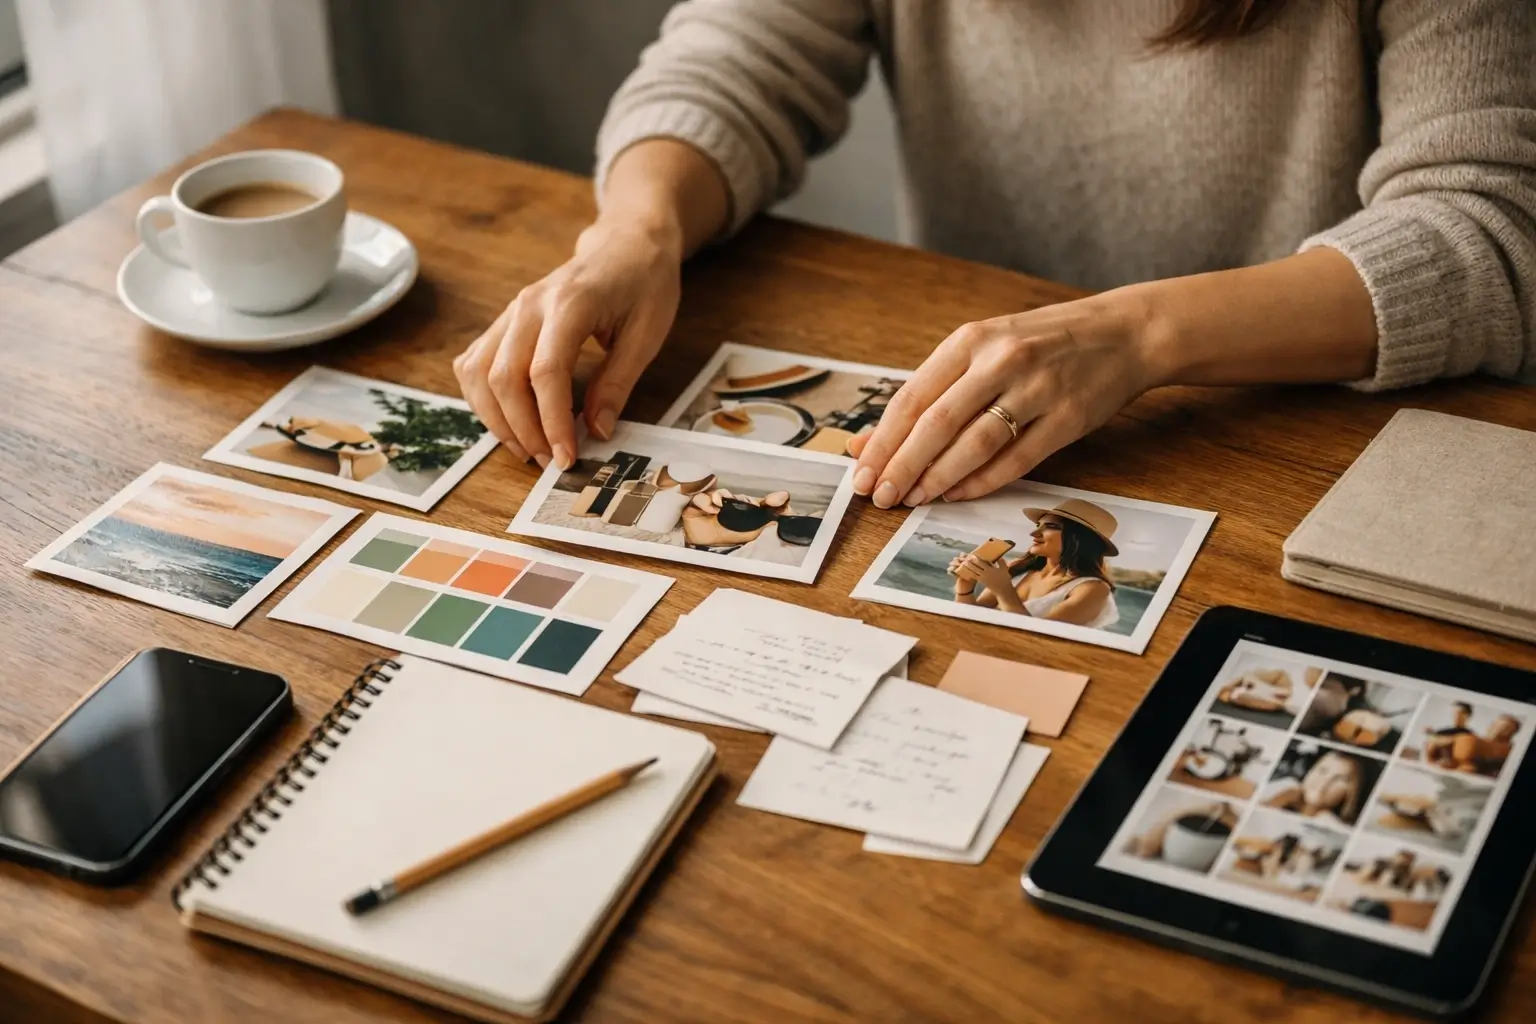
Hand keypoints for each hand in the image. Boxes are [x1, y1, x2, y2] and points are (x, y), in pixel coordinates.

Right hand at [454, 217, 681, 468]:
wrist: (627, 243)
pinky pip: (474, 362)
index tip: (566, 457)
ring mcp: (511, 311)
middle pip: (502, 376)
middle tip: (550, 461)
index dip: (551, 421)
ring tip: (528, 448)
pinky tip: (508, 420)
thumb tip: (595, 431)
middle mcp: (529, 305)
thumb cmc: (643, 283)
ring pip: (478, 372)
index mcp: (570, 304)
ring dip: (496, 419)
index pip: (545, 372)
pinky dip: (482, 398)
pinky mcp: (505, 321)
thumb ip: (618, 383)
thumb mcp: (647, 334)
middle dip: (522, 428)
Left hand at [846, 292, 1154, 505]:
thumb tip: (871, 441)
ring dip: (939, 477)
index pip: (913, 396)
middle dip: (903, 465)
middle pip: (938, 422)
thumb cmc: (1041, 345)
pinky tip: (957, 494)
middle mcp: (1002, 360)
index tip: (861, 472)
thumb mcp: (984, 350)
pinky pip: (1017, 459)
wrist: (1123, 333)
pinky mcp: (1068, 417)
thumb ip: (932, 392)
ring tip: (914, 499)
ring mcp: (1038, 388)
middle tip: (881, 496)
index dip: (883, 440)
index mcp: (972, 340)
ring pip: (975, 443)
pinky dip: (982, 481)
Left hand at [965, 555, 1013, 597]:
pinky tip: (967, 572)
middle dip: (970, 563)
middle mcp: (986, 574)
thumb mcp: (1005, 569)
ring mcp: (983, 579)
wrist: (1003, 590)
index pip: (982, 563)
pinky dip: (970, 575)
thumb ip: (1001, 561)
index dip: (976, 559)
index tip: (972, 555)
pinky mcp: (982, 582)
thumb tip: (998, 555)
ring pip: (974, 573)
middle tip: (965, 559)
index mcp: (991, 570)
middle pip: (976, 567)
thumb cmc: (1005, 578)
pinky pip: (975, 578)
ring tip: (963, 565)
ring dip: (968, 569)